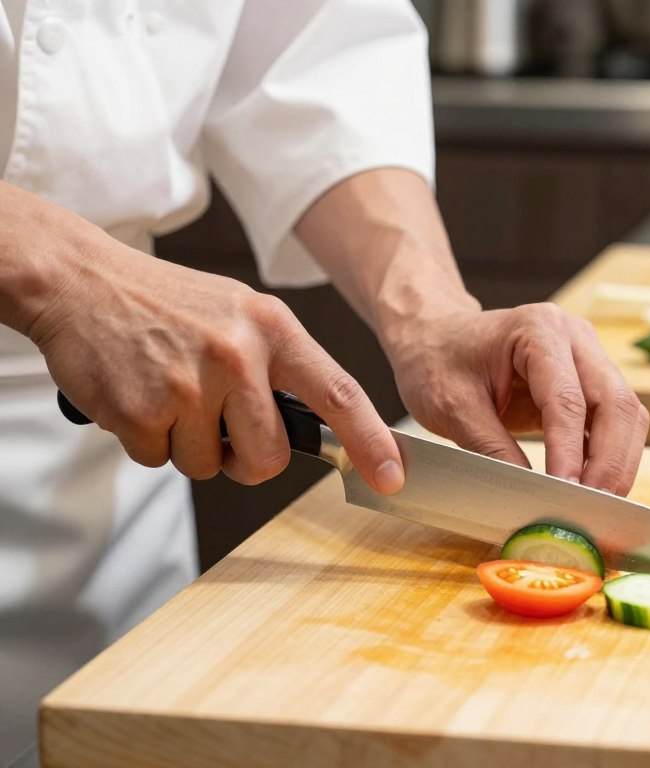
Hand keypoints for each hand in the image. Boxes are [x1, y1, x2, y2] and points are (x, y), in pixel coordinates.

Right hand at [7, 188, 403, 491]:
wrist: (82, 281)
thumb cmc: (169, 304)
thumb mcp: (241, 313)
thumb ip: (280, 366)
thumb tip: (318, 431)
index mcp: (272, 328)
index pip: (339, 393)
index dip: (372, 441)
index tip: (392, 476)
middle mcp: (237, 355)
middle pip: (269, 458)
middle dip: (246, 458)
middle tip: (219, 424)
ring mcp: (188, 384)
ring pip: (209, 465)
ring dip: (189, 444)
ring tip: (169, 390)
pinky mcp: (141, 411)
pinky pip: (159, 460)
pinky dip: (148, 440)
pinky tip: (138, 394)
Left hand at [388, 303, 648, 495]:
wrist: (437, 339)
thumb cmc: (439, 363)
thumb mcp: (453, 408)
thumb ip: (492, 450)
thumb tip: (530, 495)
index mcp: (538, 330)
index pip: (567, 398)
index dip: (571, 451)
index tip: (567, 492)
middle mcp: (574, 337)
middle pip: (615, 403)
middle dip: (610, 462)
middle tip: (594, 510)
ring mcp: (588, 356)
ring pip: (627, 414)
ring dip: (618, 463)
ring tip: (597, 506)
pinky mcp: (591, 381)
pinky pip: (615, 421)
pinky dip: (611, 456)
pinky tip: (594, 488)